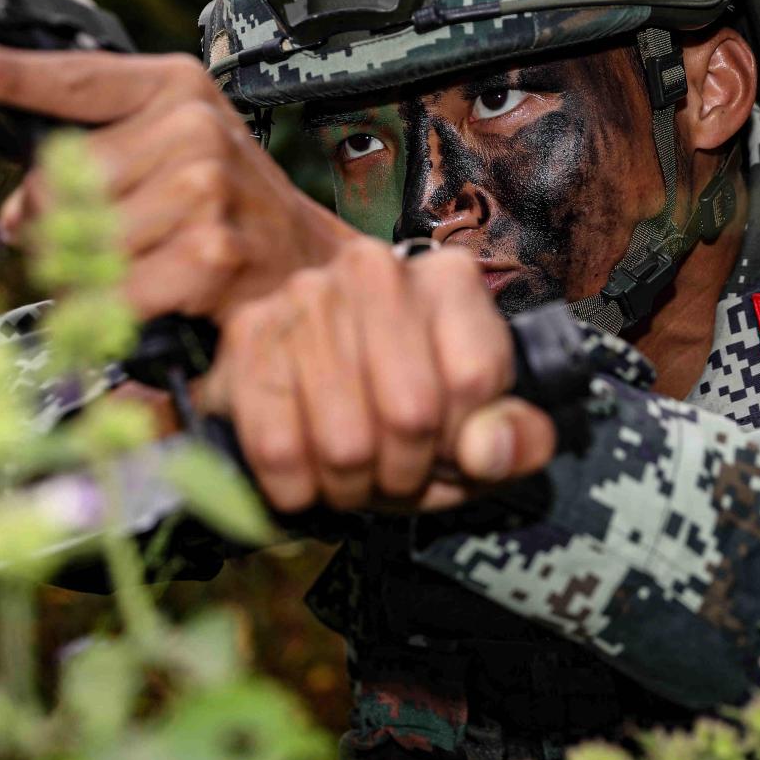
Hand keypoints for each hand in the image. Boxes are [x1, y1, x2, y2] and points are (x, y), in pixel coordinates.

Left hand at [0, 41, 354, 319]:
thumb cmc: (229, 202)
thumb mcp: (168, 151)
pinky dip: (118, 306)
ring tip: (127, 270)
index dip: (17, 76)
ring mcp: (205, 186)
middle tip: (81, 241)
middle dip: (55, 223)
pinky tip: (148, 297)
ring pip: (87, 239)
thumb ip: (94, 160)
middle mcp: (192, 126)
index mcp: (174, 88)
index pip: (81, 79)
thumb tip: (21, 214)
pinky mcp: (210, 249)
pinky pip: (119, 287)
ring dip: (88, 272)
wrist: (303, 254)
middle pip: (64, 179)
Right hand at [195, 238, 556, 513]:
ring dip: (351, 487)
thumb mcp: (481, 427)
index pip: (474, 379)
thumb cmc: (409, 406)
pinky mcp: (246, 337)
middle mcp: (376, 270)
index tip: (448, 450)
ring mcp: (305, 297)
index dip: (464, 443)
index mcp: (449, 280)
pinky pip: (277, 449)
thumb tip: (488, 451)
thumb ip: (513, 440)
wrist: (313, 381)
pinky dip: (296, 488)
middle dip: (406, 472)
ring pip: (344, 442)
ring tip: (354, 474)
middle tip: (396, 474)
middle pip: (410, 413)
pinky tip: (308, 475)